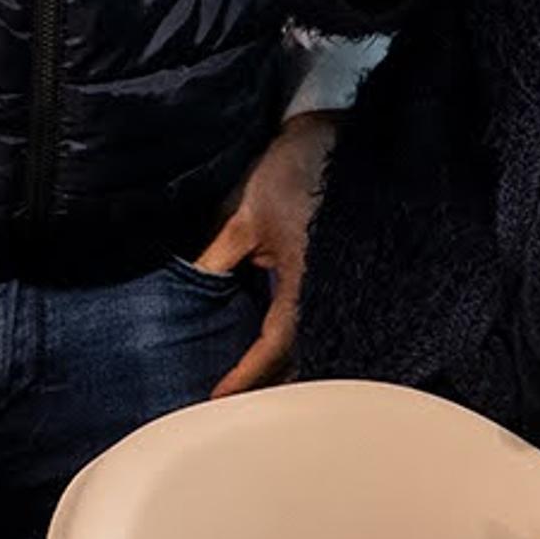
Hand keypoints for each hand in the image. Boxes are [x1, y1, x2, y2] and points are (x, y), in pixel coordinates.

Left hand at [198, 111, 335, 396]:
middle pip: (299, 354)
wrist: (339, 136)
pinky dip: (299, 338)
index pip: (273, 346)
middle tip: (237, 402)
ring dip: (286, 364)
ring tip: (258, 385)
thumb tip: (192, 289)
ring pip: (314, 340)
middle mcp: (331, 290)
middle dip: (268, 381)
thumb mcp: (245, 216)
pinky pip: (322, 317)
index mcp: (306, 282)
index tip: (218, 398)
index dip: (244, 375)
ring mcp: (343, 283)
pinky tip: (285, 348)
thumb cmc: (293, 170)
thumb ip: (218, 258)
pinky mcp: (347, 272)